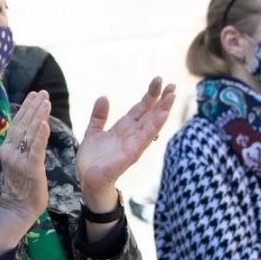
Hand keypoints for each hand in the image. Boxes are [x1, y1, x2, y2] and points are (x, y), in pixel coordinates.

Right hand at [0, 91, 51, 227]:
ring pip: (30, 134)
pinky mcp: (31, 169)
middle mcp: (10, 152)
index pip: (17, 124)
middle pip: (23, 125)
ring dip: (38, 115)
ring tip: (45, 101)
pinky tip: (45, 123)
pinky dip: (41, 136)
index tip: (34, 94)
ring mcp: (19, 161)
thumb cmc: (22, 187)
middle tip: (42, 92)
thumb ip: (22, 146)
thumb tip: (30, 130)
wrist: (18, 208)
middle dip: (33, 107)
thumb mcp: (18, 162)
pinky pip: (36, 149)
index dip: (26, 108)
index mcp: (7, 150)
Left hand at [75, 77, 175, 209]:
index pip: (141, 108)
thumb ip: (98, 116)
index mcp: (124, 127)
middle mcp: (132, 134)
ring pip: (152, 123)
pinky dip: (154, 126)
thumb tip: (103, 97)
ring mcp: (134, 143)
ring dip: (163, 110)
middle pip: (150, 113)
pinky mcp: (132, 153)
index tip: (158, 80)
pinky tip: (163, 115)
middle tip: (173, 84)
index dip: (150, 94)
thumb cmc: (93, 159)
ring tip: (172, 95)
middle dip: (162, 99)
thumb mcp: (93, 132)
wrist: (88, 180)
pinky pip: (146, 138)